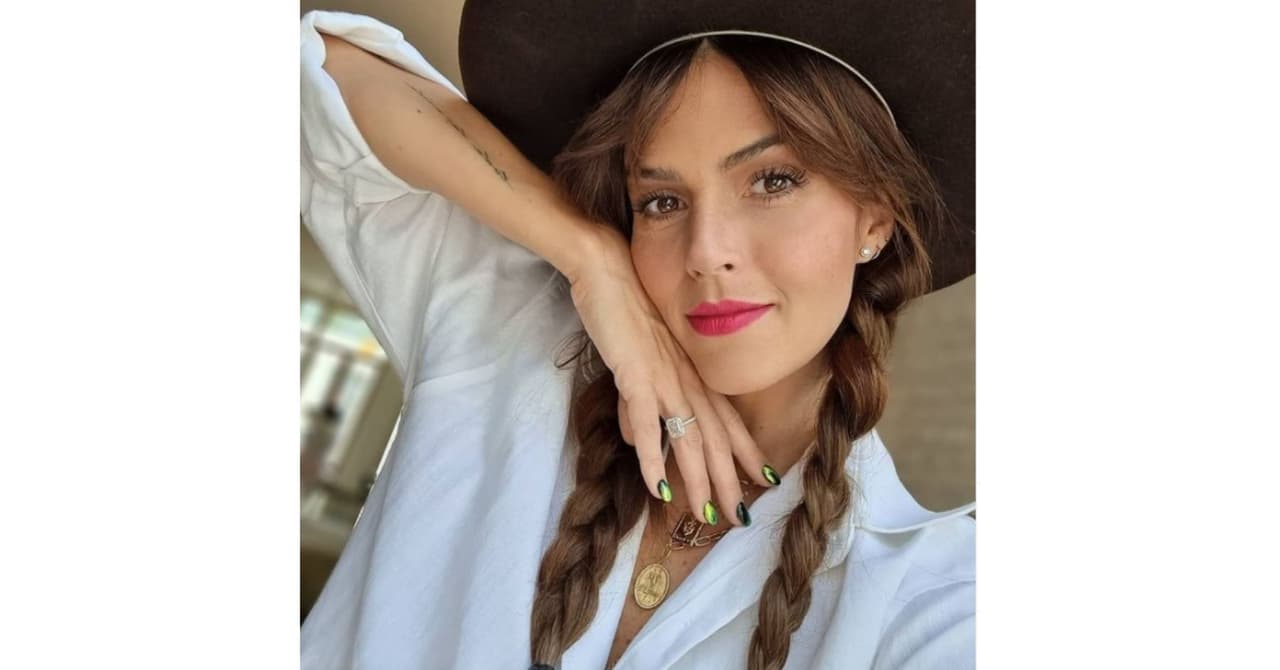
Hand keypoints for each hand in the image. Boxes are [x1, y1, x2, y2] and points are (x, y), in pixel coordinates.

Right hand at [568, 226, 774, 526]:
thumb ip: (638, 401)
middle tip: (739, 517)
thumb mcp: (636, 361)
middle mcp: (686, 379)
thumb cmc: (622, 309)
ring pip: (689, 439)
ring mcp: (663, 378)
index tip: (764, 478)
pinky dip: (653, 459)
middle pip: (715, 439)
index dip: (746, 450)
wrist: (605, 270)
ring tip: (707, 514)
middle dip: (728, 480)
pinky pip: (648, 425)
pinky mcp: (635, 375)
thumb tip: (635, 437)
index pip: (727, 419)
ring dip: (698, 481)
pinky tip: (657, 488)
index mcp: (691, 372)